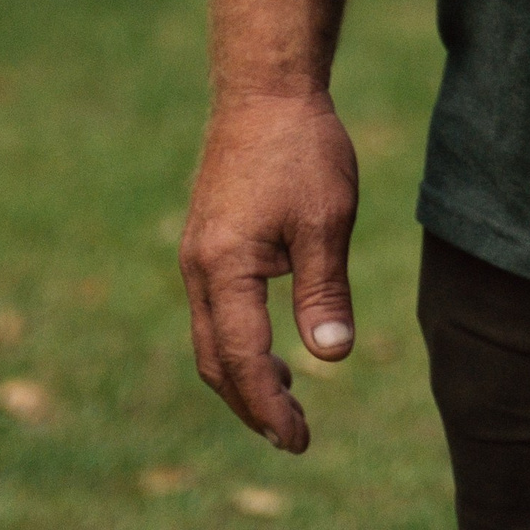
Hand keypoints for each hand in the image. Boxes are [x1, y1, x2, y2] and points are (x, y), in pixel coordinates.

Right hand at [180, 90, 359, 452]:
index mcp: (224, 268)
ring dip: (243, 377)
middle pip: (216, 362)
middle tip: (295, 436)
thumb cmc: (302, 148)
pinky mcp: (206, 243)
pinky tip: (273, 347)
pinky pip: (214, 311)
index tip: (299, 441)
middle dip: (252, 405)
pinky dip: (238, 343)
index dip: (270, 408)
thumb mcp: (326, 220)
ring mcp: (197, 256)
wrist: (265, 88)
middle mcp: (199, 269)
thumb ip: (324, 292)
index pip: (242, 361)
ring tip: (288, 402)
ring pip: (211, 339)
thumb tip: (333, 359)